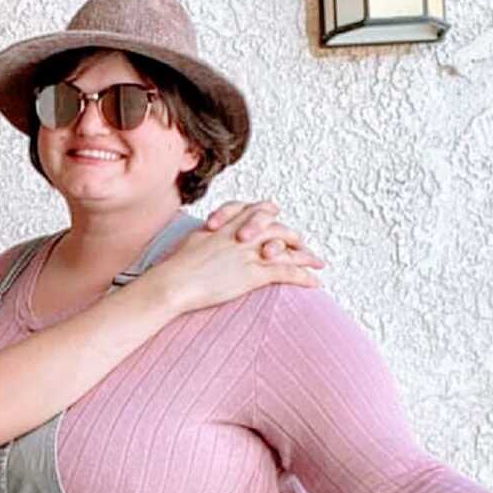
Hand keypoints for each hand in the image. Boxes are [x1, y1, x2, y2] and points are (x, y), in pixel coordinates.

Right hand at [148, 202, 324, 314]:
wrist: (174, 281)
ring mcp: (250, 253)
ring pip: (288, 248)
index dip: (271, 217)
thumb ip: (210, 235)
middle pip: (278, 227)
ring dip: (306, 255)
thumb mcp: (195, 239)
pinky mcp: (254, 274)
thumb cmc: (177, 265)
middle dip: (294, 236)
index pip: (258, 210)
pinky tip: (315, 282)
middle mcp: (243, 233)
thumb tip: (210, 235)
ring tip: (318, 263)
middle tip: (303, 245)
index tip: (277, 223)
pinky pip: (287, 272)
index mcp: (229, 223)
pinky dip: (305, 276)